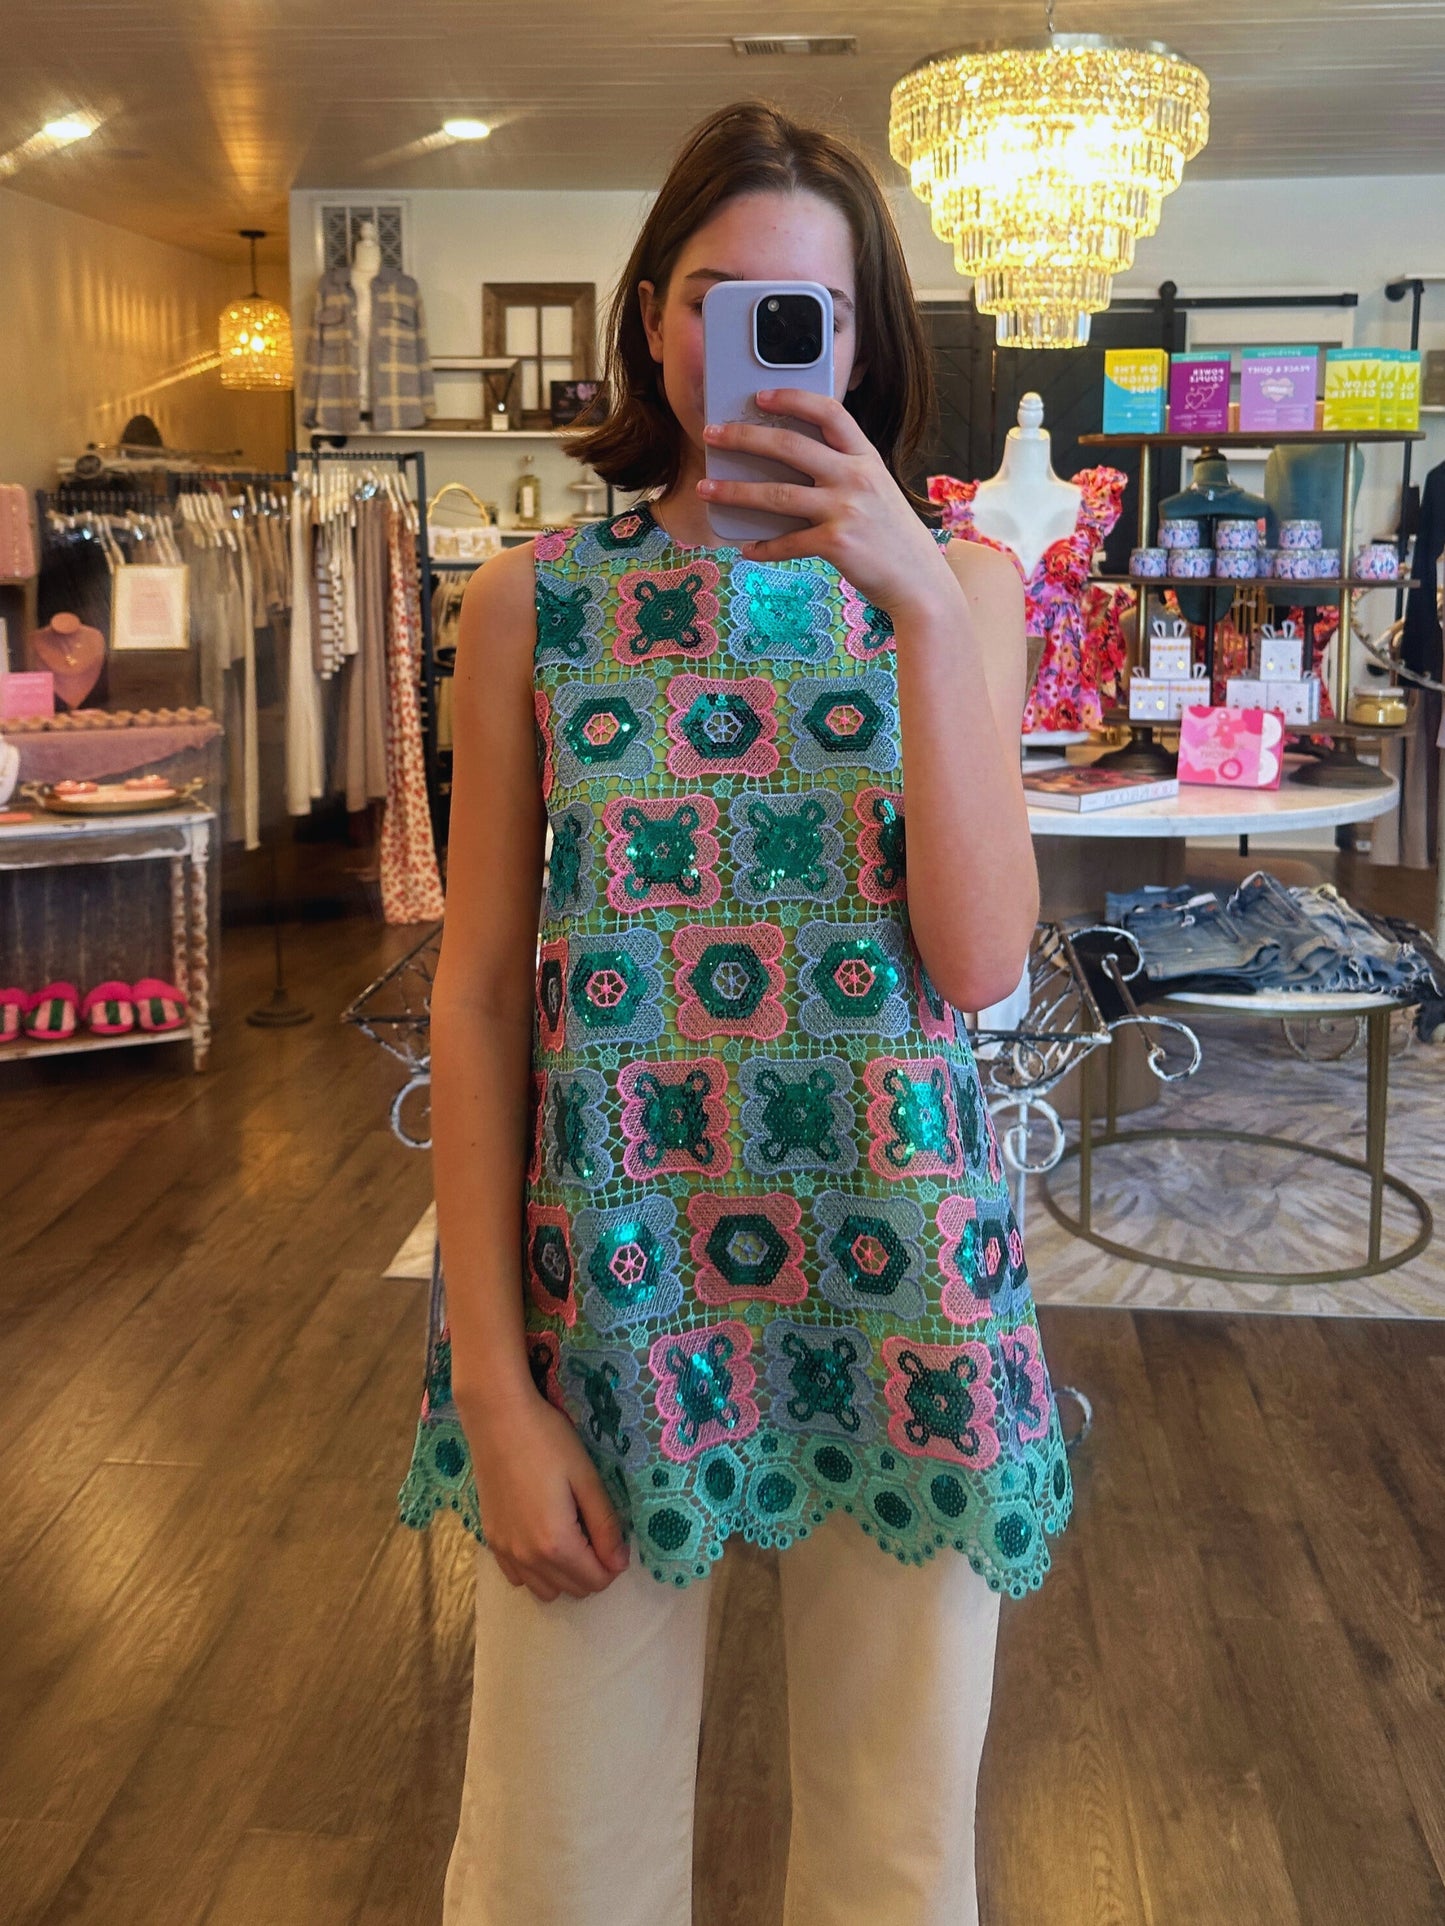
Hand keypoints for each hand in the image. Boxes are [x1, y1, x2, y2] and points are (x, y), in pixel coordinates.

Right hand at [458, 1384, 630, 1601]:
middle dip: (592, 1569)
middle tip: (594, 1528)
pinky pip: (518, 1578)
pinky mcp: (491, 1541)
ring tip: (570, 1535)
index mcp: (556, 1544)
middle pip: (574, 1590)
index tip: (613, 1535)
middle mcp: (528, 1558)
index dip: (613, 1563)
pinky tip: (542, 1537)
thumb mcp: (586, 1478)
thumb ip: (605, 1525)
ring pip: (545, 1590)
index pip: (596, 1580)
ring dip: (565, 1575)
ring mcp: (505, 1552)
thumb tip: (619, 1563)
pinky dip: (536, 1570)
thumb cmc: (548, 1441)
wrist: (497, 1420)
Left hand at [698, 388, 961, 623]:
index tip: (759, 395)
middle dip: (743, 437)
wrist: (920, 583)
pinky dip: (763, 548)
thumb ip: (843, 473)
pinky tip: (746, 549)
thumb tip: (787, 468)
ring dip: (734, 491)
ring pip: (776, 494)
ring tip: (706, 489)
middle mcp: (856, 477)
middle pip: (789, 445)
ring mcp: (846, 510)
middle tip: (712, 434)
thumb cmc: (891, 537)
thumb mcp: (877, 492)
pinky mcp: (836, 544)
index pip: (828, 412)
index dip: (792, 398)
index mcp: (866, 457)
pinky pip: (786, 542)